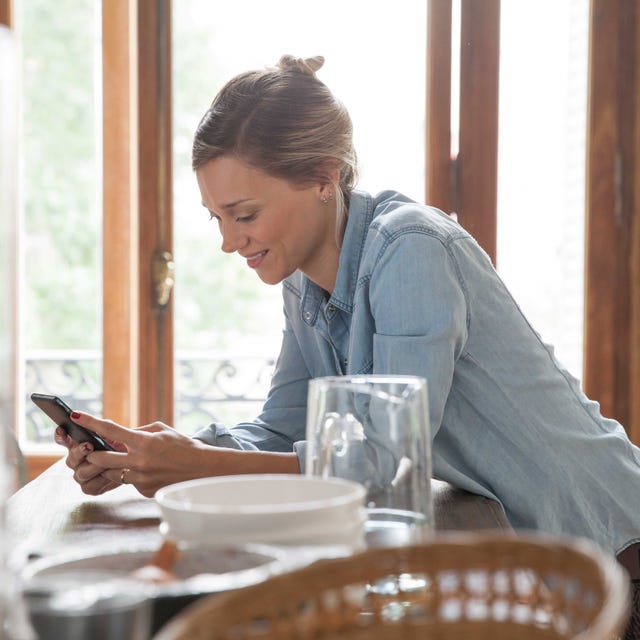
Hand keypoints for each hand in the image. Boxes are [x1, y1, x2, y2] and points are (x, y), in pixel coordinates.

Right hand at [54, 425, 124, 495]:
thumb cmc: (121, 443)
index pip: (63, 439)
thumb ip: (99, 427)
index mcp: (76, 444)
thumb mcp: (112, 433)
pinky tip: (111, 474)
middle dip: (80, 451)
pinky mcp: (89, 488)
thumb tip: (84, 418)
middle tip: (89, 445)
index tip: (62, 428)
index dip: (60, 435)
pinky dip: (102, 479)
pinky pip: (90, 486)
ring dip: (94, 466)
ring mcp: (80, 475)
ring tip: (107, 462)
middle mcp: (75, 460)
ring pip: (81, 473)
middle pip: (71, 457)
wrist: (135, 463)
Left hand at [69, 411, 214, 497]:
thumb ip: (138, 432)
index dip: (90, 422)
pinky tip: (147, 471)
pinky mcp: (143, 490)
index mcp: (143, 442)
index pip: (110, 430)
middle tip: (90, 450)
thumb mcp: (161, 431)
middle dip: (92, 454)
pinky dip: (132, 475)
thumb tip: (120, 435)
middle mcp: (139, 461)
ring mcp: (140, 478)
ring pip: (112, 473)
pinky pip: (129, 482)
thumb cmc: (183, 446)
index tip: (76, 415)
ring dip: (113, 466)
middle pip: (101, 458)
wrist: (200, 469)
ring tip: (125, 460)